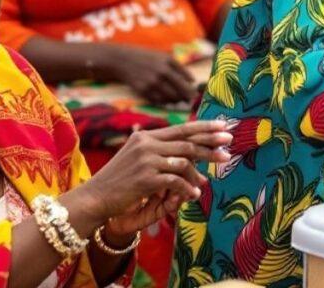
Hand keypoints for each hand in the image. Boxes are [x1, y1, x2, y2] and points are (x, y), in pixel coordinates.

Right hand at [68, 121, 231, 235]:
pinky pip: (176, 182)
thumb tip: (191, 155)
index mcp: (146, 136)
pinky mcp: (146, 178)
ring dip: (198, 173)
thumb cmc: (119, 181)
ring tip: (208, 182)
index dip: (204, 128)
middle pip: (187, 142)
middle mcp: (146, 144)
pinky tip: (193, 195)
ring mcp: (146, 160)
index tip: (223, 126)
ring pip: (184, 162)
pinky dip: (187, 188)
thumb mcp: (138, 158)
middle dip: (211, 144)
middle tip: (229, 145)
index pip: (181, 129)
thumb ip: (160, 151)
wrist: (94, 198)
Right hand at [106, 46, 197, 105]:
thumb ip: (177, 67)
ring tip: (179, 101)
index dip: (193, 87)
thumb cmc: (146, 58)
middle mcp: (162, 71)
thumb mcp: (163, 56)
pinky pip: (158, 100)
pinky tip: (166, 100)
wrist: (122, 60)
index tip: (196, 91)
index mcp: (169, 61)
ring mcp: (152, 82)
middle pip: (181, 89)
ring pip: (171, 97)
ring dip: (177, 100)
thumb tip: (191, 81)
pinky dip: (164, 102)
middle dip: (188, 96)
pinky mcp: (143, 90)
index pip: (187, 77)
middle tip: (191, 100)